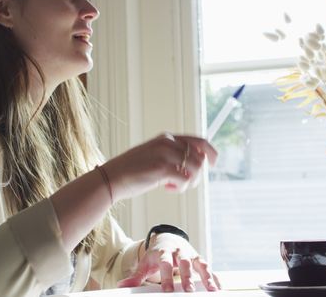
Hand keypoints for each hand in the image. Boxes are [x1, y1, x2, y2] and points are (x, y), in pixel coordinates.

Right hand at [103, 133, 217, 201]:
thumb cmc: (131, 171)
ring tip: (173, 186)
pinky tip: (167, 188)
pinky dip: (180, 188)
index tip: (214, 163)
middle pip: (200, 157)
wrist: (111, 178)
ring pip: (196, 169)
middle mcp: (167, 143)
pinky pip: (186, 180)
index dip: (211, 152)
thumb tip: (193, 165)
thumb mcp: (153, 156)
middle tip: (184, 183)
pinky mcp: (162, 168)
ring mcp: (164, 154)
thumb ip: (171, 156)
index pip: (199, 141)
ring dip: (189, 182)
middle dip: (197, 174)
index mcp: (166, 138)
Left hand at [117, 233, 221, 291]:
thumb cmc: (156, 255)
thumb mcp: (145, 263)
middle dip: (187, 276)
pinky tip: (218, 287)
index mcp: (164, 252)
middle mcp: (178, 252)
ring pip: (199, 263)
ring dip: (206, 276)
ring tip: (211, 290)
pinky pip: (208, 267)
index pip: (165, 263)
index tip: (167, 291)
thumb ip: (136, 276)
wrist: (168, 239)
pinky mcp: (198, 258)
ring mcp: (190, 254)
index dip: (166, 276)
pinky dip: (214, 276)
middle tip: (189, 290)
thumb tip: (122, 285)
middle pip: (183, 263)